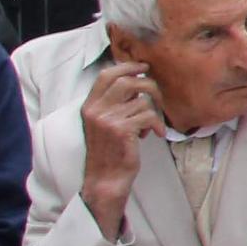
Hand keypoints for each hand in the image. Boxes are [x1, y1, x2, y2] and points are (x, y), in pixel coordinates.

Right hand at [79, 59, 163, 236]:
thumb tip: (137, 81)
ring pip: (143, 100)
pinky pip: (149, 115)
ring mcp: (107, 120)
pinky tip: (155, 134)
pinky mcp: (121, 130)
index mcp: (89, 106)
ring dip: (153, 111)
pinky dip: (157, 124)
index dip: (127, 67)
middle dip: (149, 86)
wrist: (106, 178)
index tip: (143, 68)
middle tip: (157, 97)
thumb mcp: (105, 123)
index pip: (106, 75)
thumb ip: (114, 103)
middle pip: (128, 81)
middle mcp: (95, 110)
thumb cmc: (110, 150)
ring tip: (148, 125)